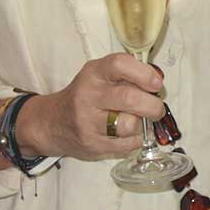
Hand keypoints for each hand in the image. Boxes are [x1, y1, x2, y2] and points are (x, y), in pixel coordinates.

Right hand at [15, 53, 165, 160]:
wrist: (51, 123)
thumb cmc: (85, 96)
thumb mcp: (100, 75)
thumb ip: (127, 74)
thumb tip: (158, 81)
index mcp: (94, 73)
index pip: (120, 65)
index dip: (144, 74)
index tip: (156, 84)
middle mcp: (88, 96)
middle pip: (130, 98)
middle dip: (153, 105)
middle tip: (157, 108)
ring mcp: (88, 122)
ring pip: (130, 125)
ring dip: (143, 124)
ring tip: (139, 121)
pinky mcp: (92, 144)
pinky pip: (127, 144)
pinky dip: (135, 139)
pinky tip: (128, 133)